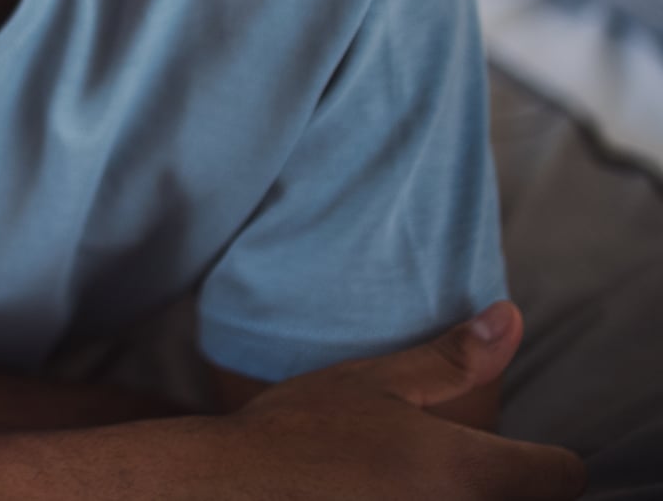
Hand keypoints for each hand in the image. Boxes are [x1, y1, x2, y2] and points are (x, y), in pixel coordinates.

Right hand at [213, 301, 584, 500]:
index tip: (515, 449)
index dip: (547, 458)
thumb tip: (511, 317)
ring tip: (409, 478)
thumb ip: (455, 359)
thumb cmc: (303, 429)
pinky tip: (385, 495)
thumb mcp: (379, 381)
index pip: (563, 477)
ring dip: (463, 496)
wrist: (236, 488)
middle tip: (449, 458)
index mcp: (468, 471)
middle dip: (505, 482)